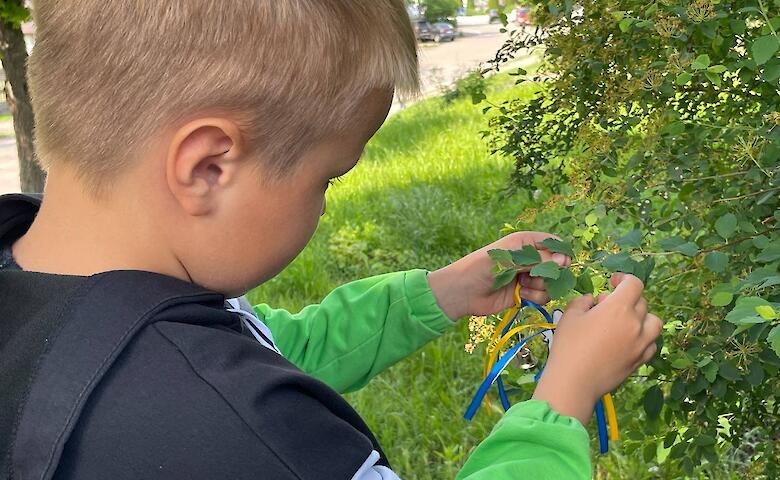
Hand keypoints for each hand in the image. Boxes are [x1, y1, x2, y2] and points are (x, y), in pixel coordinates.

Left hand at [427, 232, 570, 319]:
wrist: (463, 293)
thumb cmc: (481, 268)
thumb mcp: (508, 259)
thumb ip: (537, 259)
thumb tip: (564, 260)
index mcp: (525, 242)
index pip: (553, 243)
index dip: (560, 253)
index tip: (561, 264)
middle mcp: (529, 259)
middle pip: (556, 265)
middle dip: (550, 273)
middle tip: (533, 277)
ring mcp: (528, 277)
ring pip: (551, 283)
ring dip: (540, 287)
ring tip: (522, 286)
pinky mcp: (526, 294)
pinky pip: (543, 296)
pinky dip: (535, 297)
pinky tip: (520, 296)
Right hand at [532, 273, 662, 424]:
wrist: (575, 382)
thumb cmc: (568, 346)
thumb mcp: (569, 316)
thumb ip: (582, 302)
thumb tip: (591, 300)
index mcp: (618, 308)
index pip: (634, 284)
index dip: (624, 279)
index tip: (612, 281)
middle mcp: (635, 323)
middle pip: (642, 302)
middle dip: (626, 299)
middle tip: (607, 306)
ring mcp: (641, 343)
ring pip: (654, 322)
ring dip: (642, 317)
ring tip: (625, 322)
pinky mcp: (640, 360)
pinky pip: (651, 343)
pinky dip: (644, 338)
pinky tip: (628, 341)